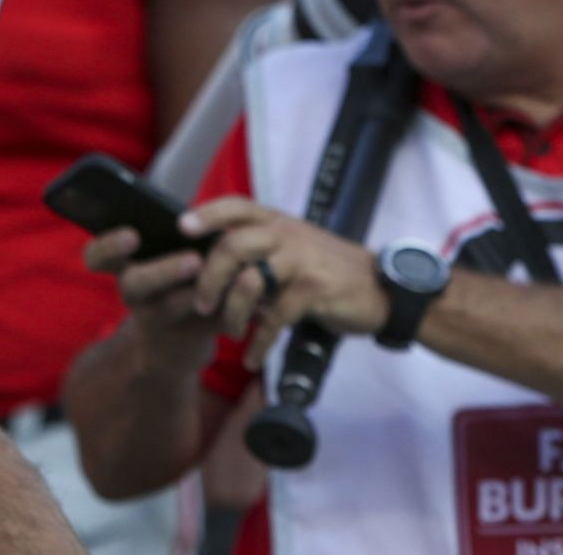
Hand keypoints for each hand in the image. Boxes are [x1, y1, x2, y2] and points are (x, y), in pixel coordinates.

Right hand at [82, 225, 222, 373]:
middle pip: (134, 284)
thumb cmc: (167, 279)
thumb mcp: (154, 257)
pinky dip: (227, 307)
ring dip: (199, 293)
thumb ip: (165, 236)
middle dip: (163, 271)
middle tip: (194, 260)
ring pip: (170, 306)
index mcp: (122, 266)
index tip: (132, 235)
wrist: (176, 340)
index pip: (96, 256)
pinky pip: (206, 323)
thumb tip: (196, 215)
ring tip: (228, 281)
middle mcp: (133, 293)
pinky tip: (247, 291)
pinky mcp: (187, 337)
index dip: (108, 246)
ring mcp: (157, 318)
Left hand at [179, 197, 390, 369]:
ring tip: (228, 332)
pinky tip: (252, 356)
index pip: (236, 205)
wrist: (381, 290)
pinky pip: (276, 316)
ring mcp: (302, 260)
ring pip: (249, 282)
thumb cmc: (325, 269)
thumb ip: (258, 249)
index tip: (181, 227)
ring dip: (231, 313)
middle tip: (200, 304)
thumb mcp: (292, 247)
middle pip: (232, 246)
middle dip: (208, 279)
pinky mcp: (316, 289)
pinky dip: (260, 341)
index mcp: (276, 221)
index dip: (207, 213)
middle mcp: (286, 234)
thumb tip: (208, 263)